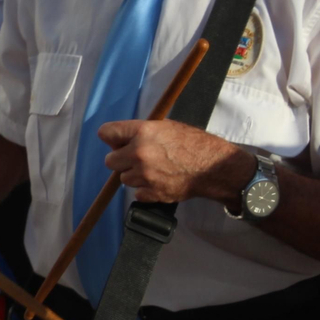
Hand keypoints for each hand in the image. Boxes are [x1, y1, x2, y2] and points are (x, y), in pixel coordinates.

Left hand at [98, 119, 252, 204]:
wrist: (212, 167)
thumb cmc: (193, 144)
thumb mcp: (166, 127)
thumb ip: (140, 132)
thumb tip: (120, 140)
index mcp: (142, 132)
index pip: (106, 133)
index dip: (111, 138)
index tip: (116, 142)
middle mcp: (139, 153)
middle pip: (109, 161)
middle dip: (120, 160)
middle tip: (135, 159)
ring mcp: (144, 175)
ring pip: (123, 179)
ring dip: (134, 175)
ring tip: (152, 170)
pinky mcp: (151, 193)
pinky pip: (136, 193)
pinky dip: (145, 190)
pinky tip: (158, 181)